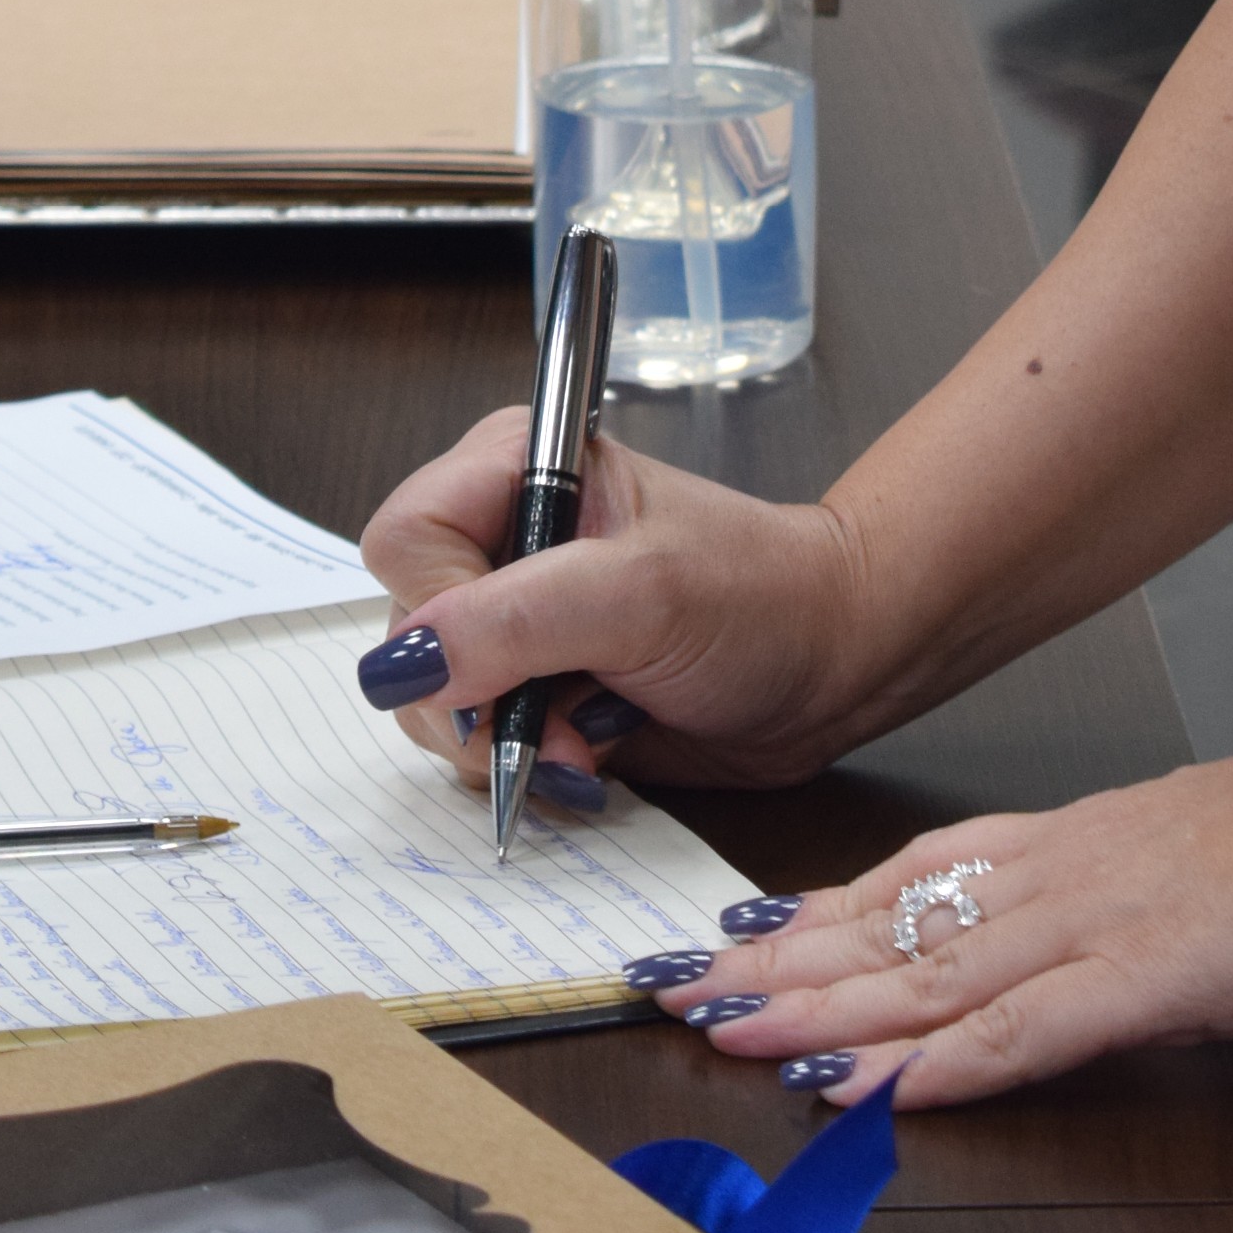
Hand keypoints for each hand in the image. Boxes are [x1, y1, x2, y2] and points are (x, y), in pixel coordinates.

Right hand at [357, 408, 871, 792]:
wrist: (828, 668)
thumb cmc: (759, 598)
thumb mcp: (640, 596)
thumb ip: (515, 622)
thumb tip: (404, 664)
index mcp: (516, 469)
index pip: (406, 539)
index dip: (437, 613)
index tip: (504, 665)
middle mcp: (501, 538)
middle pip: (407, 630)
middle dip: (474, 697)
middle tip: (557, 720)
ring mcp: (514, 618)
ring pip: (433, 698)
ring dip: (502, 741)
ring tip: (584, 738)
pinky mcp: (531, 686)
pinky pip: (477, 739)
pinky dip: (522, 764)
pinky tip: (586, 752)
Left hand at [642, 702, 1232, 1100]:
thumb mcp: (1197, 872)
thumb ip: (1126, 910)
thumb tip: (1083, 957)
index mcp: (1073, 846)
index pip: (911, 876)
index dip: (816, 912)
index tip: (740, 939)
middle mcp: (1061, 874)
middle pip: (891, 922)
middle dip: (782, 966)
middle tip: (686, 990)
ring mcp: (1098, 920)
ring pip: (930, 971)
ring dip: (826, 1012)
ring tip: (737, 1035)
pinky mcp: (1150, 974)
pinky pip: (1028, 1026)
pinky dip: (948, 1060)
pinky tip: (883, 1086)